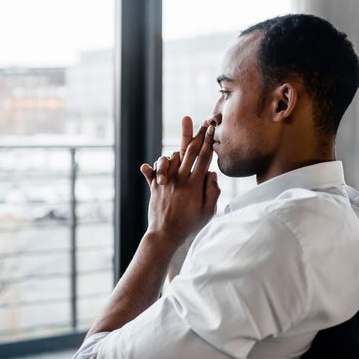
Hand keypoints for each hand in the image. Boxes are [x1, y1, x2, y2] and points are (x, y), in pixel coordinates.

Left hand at [139, 119, 219, 248]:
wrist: (166, 235)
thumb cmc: (190, 225)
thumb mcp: (209, 212)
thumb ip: (213, 191)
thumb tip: (211, 172)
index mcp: (195, 184)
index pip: (204, 157)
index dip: (208, 140)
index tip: (211, 128)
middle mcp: (180, 179)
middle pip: (189, 151)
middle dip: (197, 135)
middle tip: (203, 122)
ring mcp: (166, 182)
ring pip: (171, 158)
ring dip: (177, 153)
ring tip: (182, 153)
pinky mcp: (154, 187)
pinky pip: (151, 173)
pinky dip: (150, 169)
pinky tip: (145, 167)